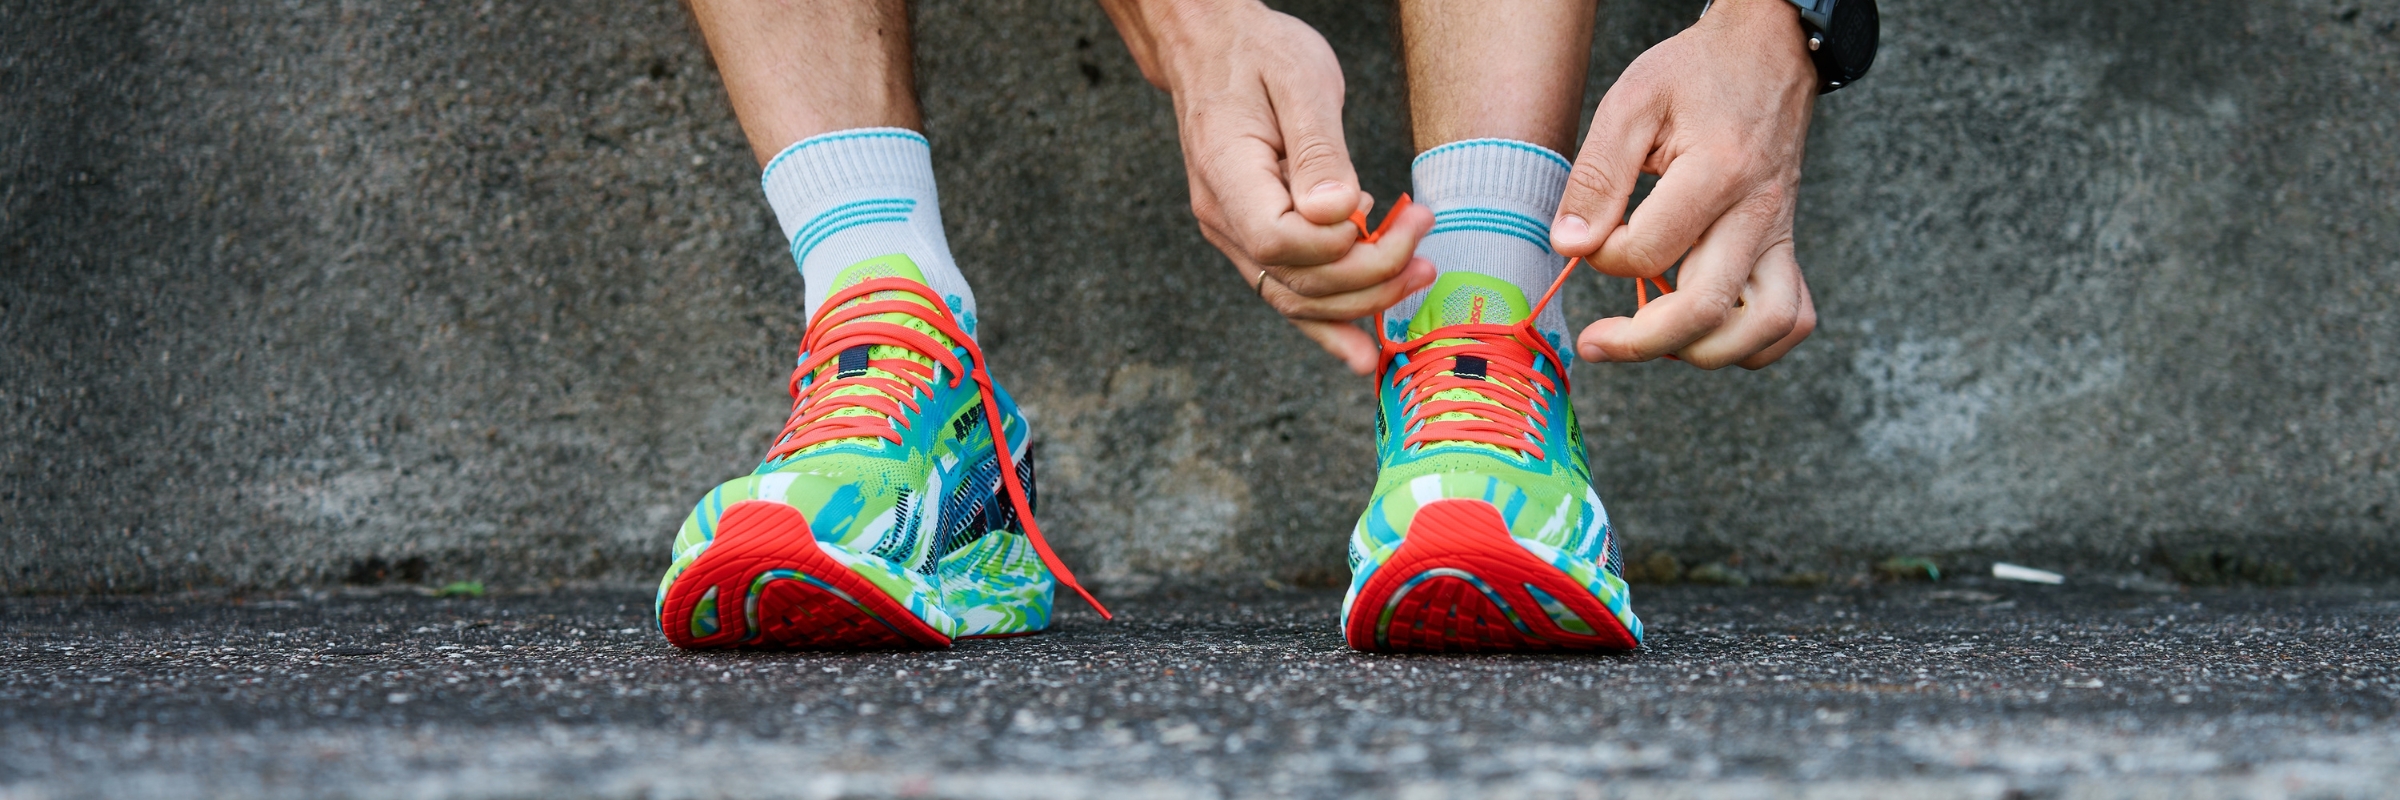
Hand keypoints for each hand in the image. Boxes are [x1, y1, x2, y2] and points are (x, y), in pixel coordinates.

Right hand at [1101, 0, 1435, 374]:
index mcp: (1227, 173)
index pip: (1279, 240)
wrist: (1212, 48)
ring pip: (1295, 298)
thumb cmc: (1258, 54)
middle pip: (1296, 279)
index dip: (1336, 245)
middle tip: (1424, 242)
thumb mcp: (1297, 80)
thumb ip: (1317, 149)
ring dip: (1362, 300)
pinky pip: (1290, 293)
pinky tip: (1361, 354)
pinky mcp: (1256, 240)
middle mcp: (1223, 218)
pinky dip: (1328, 326)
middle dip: (1370, 273)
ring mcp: (1234, 235)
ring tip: (1419, 275)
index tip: (1379, 210)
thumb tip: (1339, 211)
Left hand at [1550, 0, 1818, 369]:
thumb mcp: (1631, 104)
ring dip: (1705, 351)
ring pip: (1764, 328)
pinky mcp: (1786, 244)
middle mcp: (1757, 212)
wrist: (1768, 51)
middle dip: (1641, 342)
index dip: (1603, 258)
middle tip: (1596, 342)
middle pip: (1706, 308)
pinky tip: (1709, 333)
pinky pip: (1793, 317)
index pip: (1647, 253)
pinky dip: (1755, 343)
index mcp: (1715, 173)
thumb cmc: (1696, 74)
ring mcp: (1779, 233)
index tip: (1586, 239)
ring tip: (1656, 340)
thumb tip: (1570, 245)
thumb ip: (1597, 177)